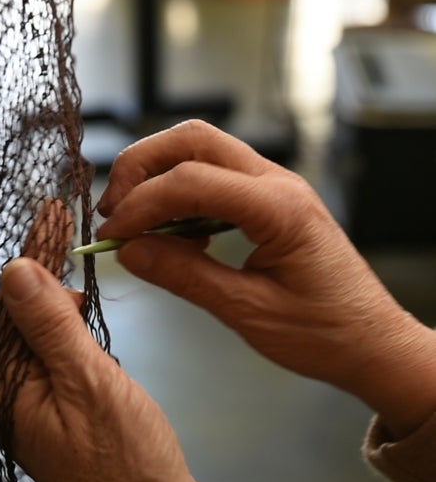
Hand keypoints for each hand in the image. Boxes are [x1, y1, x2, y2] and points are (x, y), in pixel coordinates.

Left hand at [0, 201, 196, 481]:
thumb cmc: (126, 465)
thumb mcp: (89, 383)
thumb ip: (50, 326)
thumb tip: (15, 271)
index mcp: (8, 392)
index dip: (18, 274)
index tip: (46, 228)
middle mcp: (12, 398)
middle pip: (4, 322)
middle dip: (31, 281)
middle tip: (61, 242)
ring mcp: (34, 405)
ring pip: (27, 337)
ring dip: (48, 303)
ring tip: (77, 287)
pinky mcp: (59, 409)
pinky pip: (47, 356)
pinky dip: (62, 329)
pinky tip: (83, 324)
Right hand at [96, 120, 435, 438]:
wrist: (371, 341)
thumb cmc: (324, 333)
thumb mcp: (248, 312)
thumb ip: (185, 276)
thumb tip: (128, 250)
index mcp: (278, 207)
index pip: (190, 182)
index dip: (140, 205)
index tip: (111, 235)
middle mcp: (276, 182)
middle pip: (192, 140)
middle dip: (141, 167)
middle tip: (112, 210)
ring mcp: (273, 185)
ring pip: (200, 148)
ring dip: (156, 173)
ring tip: (132, 218)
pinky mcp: (266, 198)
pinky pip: (212, 175)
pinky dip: (178, 192)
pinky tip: (171, 231)